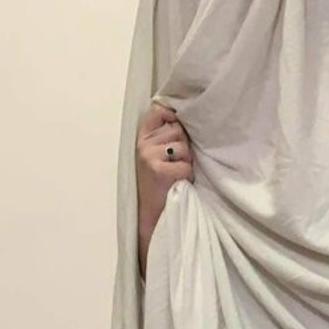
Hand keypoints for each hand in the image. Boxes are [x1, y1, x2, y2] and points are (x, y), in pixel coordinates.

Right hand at [136, 103, 193, 275]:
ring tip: (176, 175)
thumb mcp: (157, 155)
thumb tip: (187, 116)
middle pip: (178, 129)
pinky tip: (178, 183)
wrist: (152, 217)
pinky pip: (186, 165)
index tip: (176, 130)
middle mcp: (142, 144)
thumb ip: (165, 135)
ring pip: (184, 146)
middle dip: (184, 146)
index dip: (173, 117)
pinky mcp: (159, 171)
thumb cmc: (160, 186)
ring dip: (187, 162)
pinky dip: (187, 176)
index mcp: (140, 138)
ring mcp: (149, 156)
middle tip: (175, 165)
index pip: (159, 110)